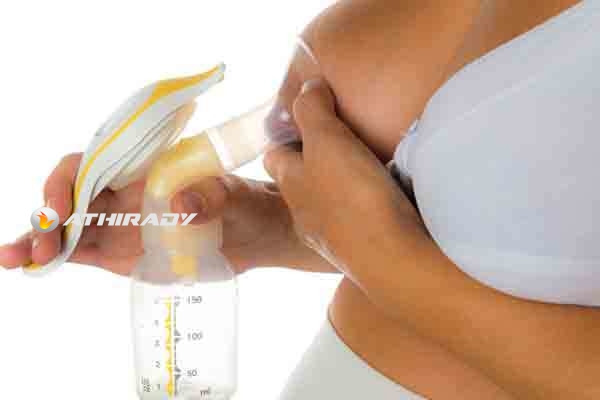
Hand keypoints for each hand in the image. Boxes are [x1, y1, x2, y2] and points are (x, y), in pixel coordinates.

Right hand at [0, 153, 330, 274]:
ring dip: (38, 239)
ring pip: (68, 227)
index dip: (67, 181)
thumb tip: (180, 203)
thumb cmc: (247, 204)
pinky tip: (32, 266)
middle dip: (47, 216)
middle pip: (70, 197)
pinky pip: (81, 252)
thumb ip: (211, 197)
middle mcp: (123, 194)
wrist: (258, 236)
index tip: (62, 206)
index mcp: (143, 169)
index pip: (91, 164)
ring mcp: (119, 224)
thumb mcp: (234, 196)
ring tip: (13, 257)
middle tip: (40, 243)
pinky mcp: (121, 253)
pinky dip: (56, 258)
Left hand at [264, 78, 425, 284]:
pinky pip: (354, 223)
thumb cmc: (351, 194)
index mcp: (290, 182)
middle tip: (341, 143)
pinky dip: (362, 209)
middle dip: (315, 163)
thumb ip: (312, 110)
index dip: (286, 137)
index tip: (307, 123)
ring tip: (365, 169)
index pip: (274, 155)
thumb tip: (306, 88)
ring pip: (327, 204)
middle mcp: (303, 213)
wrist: (389, 255)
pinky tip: (382, 200)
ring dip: (339, 187)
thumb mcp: (327, 139)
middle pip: (301, 181)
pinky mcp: (357, 251)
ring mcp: (329, 236)